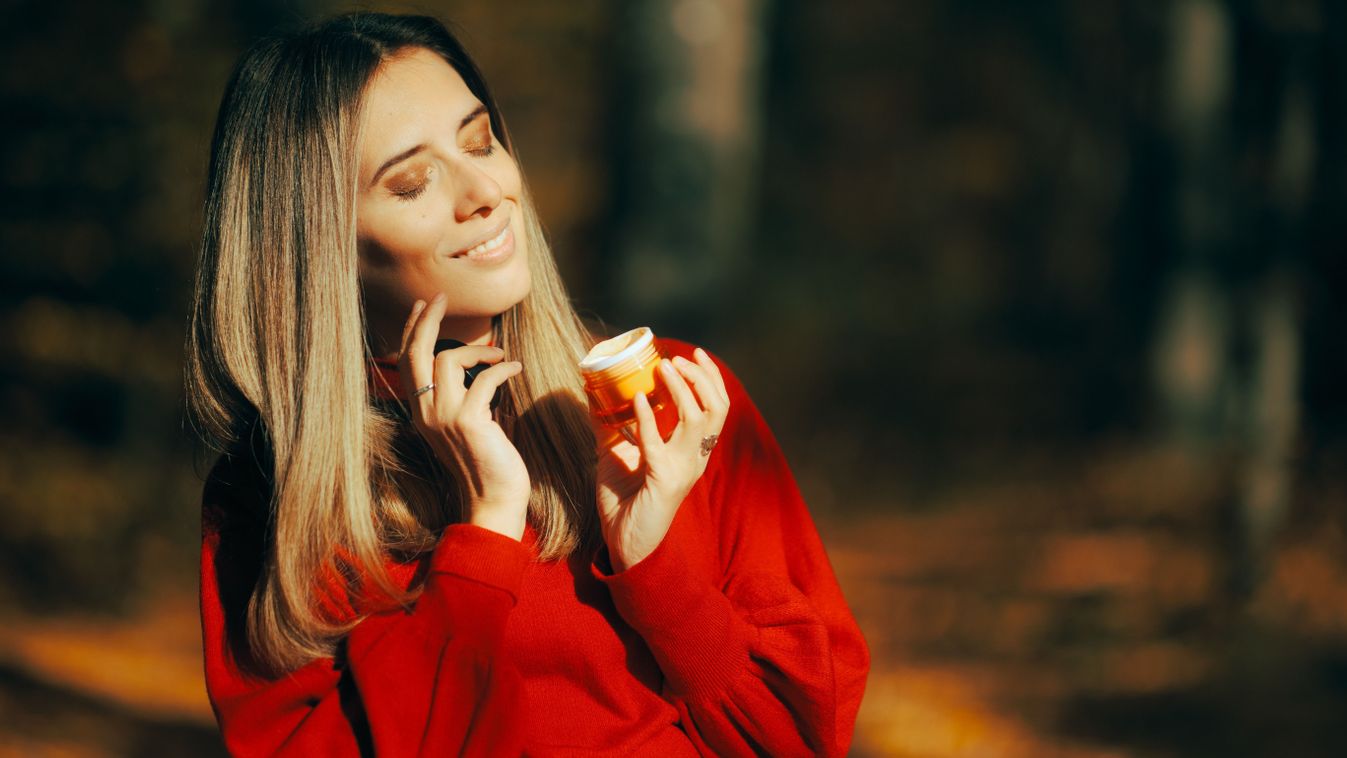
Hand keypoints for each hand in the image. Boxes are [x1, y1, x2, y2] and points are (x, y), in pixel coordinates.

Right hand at [399, 294, 529, 539]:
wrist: (493, 500)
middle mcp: (425, 413)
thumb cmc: (486, 464)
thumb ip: (461, 399)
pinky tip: (515, 368)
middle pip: (416, 353)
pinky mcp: (470, 420)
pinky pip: (485, 377)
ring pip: (449, 359)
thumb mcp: (465, 426)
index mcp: (421, 413)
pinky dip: (503, 368)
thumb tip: (476, 368)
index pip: (407, 363)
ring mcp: (445, 417)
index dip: (413, 331)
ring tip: (500, 355)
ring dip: (478, 350)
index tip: (424, 307)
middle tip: (441, 297)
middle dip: (427, 320)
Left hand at [594, 348, 729, 570]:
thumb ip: (610, 424)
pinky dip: (648, 418)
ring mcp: (683, 469)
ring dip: (681, 388)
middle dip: (702, 377)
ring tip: (662, 368)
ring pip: (698, 418)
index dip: (711, 377)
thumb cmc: (624, 502)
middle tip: (676, 359)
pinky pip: (657, 443)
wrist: (624, 544)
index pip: (717, 407)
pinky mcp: (663, 481)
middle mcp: (695, 458)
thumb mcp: (616, 454)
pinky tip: (639, 399)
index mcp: (691, 451)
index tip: (694, 353)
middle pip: (717, 408)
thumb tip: (592, 391)